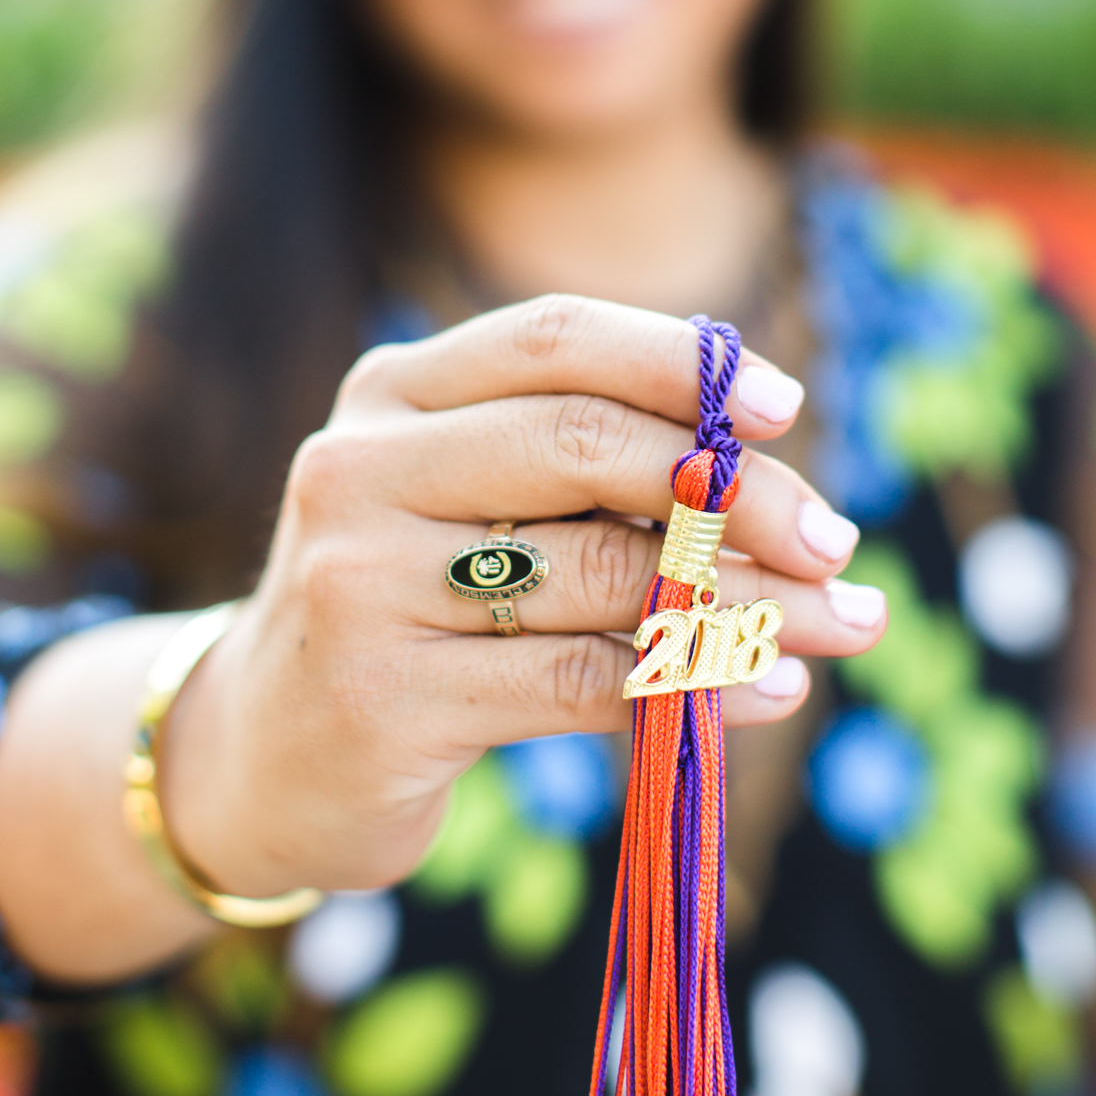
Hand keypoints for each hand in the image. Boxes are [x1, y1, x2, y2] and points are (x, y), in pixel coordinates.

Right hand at [165, 295, 885, 898]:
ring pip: (605, 573)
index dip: (679, 361)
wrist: (254, 757)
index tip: (788, 407)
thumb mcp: (460, 509)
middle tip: (834, 541)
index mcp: (390, 395)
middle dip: (735, 489)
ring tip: (841, 624)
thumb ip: (579, 472)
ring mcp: (363, 583)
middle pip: (585, 442)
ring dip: (750, 602)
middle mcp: (362, 470)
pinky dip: (697, 682)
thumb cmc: (403, 612)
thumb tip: (771, 472)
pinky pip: (584, 680)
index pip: (554, 338)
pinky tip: (772, 689)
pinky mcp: (387, 697)